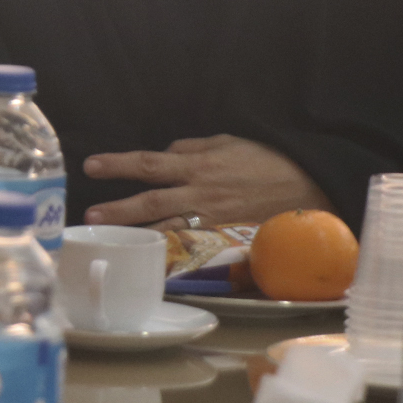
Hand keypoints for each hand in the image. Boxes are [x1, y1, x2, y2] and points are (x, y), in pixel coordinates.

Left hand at [81, 134, 332, 230]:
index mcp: (198, 165)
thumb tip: (165, 153)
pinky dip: (172, 253)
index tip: (90, 166)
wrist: (312, 185)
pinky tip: (151, 260)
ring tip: (110, 239)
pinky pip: (194, 246)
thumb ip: (192, 148)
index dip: (118, 164)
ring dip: (137, 234)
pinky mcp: (227, 238)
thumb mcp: (228, 143)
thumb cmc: (270, 161)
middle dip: (119, 207)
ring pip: (168, 228)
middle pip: (151, 200)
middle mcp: (200, 193)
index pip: (149, 163)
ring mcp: (214, 219)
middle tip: (89, 215)